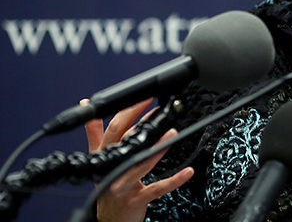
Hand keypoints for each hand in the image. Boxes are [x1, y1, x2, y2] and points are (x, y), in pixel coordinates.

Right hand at [83, 99, 193, 221]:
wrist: (110, 219)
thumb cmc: (107, 184)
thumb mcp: (99, 158)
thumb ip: (95, 132)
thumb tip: (88, 105)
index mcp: (105, 155)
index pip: (115, 128)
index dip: (129, 110)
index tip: (146, 96)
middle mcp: (113, 168)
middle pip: (129, 142)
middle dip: (146, 125)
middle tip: (163, 110)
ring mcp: (124, 184)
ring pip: (142, 163)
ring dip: (159, 148)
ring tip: (172, 133)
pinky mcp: (137, 200)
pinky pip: (158, 188)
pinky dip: (174, 180)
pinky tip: (188, 172)